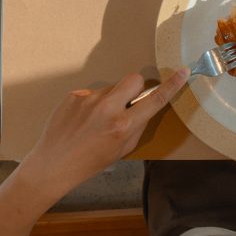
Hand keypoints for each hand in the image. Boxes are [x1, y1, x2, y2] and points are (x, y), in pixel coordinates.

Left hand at [20, 68, 188, 200]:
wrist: (52, 165)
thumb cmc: (90, 162)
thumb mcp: (123, 150)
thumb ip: (138, 125)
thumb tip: (145, 106)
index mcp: (123, 126)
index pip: (155, 100)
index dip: (172, 85)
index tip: (183, 72)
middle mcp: (107, 109)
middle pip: (134, 79)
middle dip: (135, 88)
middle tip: (126, 104)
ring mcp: (88, 100)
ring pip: (111, 88)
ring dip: (110, 100)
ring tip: (95, 121)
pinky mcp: (73, 96)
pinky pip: (92, 93)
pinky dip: (91, 104)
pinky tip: (82, 120)